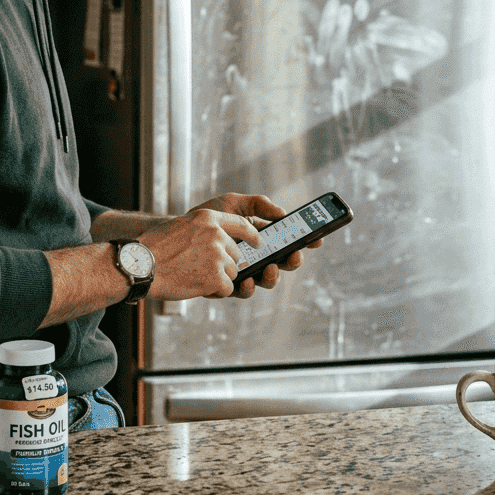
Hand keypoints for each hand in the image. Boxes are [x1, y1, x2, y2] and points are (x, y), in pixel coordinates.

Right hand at [138, 202, 260, 299]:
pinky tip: (196, 286)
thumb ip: (204, 229)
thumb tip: (222, 241)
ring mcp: (217, 256)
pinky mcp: (216, 277)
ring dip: (218, 279)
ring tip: (194, 276)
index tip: (259, 243)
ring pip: (233, 273)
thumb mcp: (181, 226)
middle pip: (236, 255)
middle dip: (224, 265)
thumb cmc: (155, 248)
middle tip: (201, 269)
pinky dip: (215, 292)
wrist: (142, 266)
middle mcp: (216, 234)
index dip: (253, 235)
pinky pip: (227, 288)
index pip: (242, 223)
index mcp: (208, 218)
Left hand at [173, 193, 321, 298]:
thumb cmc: (207, 217)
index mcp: (262, 237)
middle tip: (293, 255)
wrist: (178, 232)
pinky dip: (247, 287)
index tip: (316, 239)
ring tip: (269, 267)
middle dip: (292, 261)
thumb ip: (258, 204)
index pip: (289, 241)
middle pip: (283, 264)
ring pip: (266, 281)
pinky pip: (242, 291)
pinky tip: (246, 280)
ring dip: (272, 277)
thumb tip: (282, 212)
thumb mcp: (234, 203)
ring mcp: (243, 273)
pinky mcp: (227, 285)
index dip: (306, 241)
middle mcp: (256, 257)